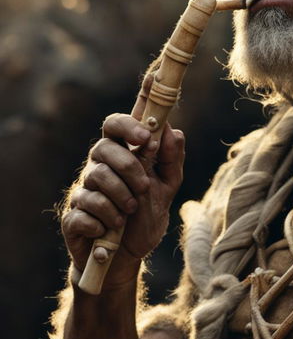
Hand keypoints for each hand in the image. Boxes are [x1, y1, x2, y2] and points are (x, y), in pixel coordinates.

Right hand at [62, 79, 184, 285]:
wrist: (125, 261)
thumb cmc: (145, 219)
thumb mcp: (167, 190)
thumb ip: (171, 161)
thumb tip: (173, 131)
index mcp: (125, 153)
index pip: (128, 119)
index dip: (142, 96)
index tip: (155, 77)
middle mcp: (100, 163)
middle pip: (106, 146)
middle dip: (130, 166)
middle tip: (145, 188)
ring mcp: (84, 187)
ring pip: (97, 177)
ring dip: (122, 198)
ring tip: (131, 213)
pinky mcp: (73, 213)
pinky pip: (87, 207)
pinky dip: (106, 221)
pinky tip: (110, 230)